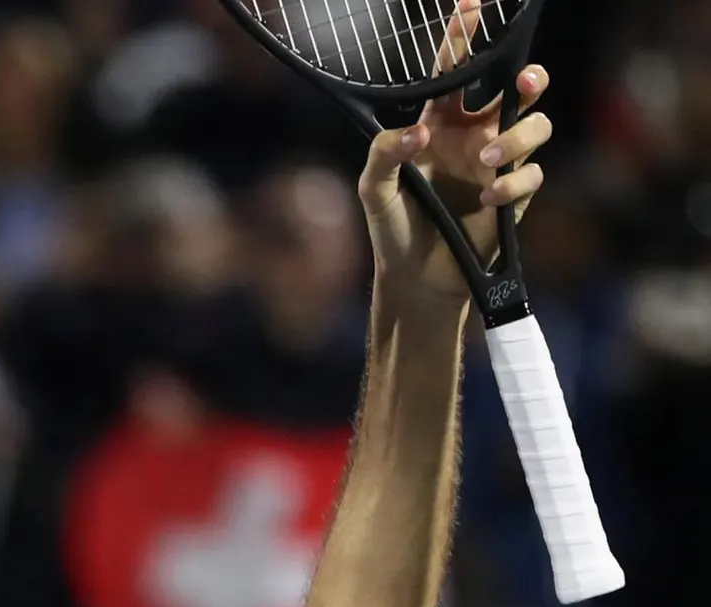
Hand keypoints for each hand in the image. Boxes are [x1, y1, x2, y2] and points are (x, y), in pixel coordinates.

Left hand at [357, 0, 551, 300]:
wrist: (414, 277)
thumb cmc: (391, 227)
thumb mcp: (374, 189)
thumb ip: (385, 153)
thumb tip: (419, 131)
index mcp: (438, 123)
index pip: (455, 71)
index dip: (464, 36)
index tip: (472, 5)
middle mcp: (474, 135)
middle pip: (517, 88)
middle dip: (529, 76)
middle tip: (523, 81)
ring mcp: (497, 163)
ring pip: (535, 125)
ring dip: (517, 138)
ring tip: (485, 161)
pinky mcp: (515, 194)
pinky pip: (533, 173)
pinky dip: (515, 183)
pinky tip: (490, 200)